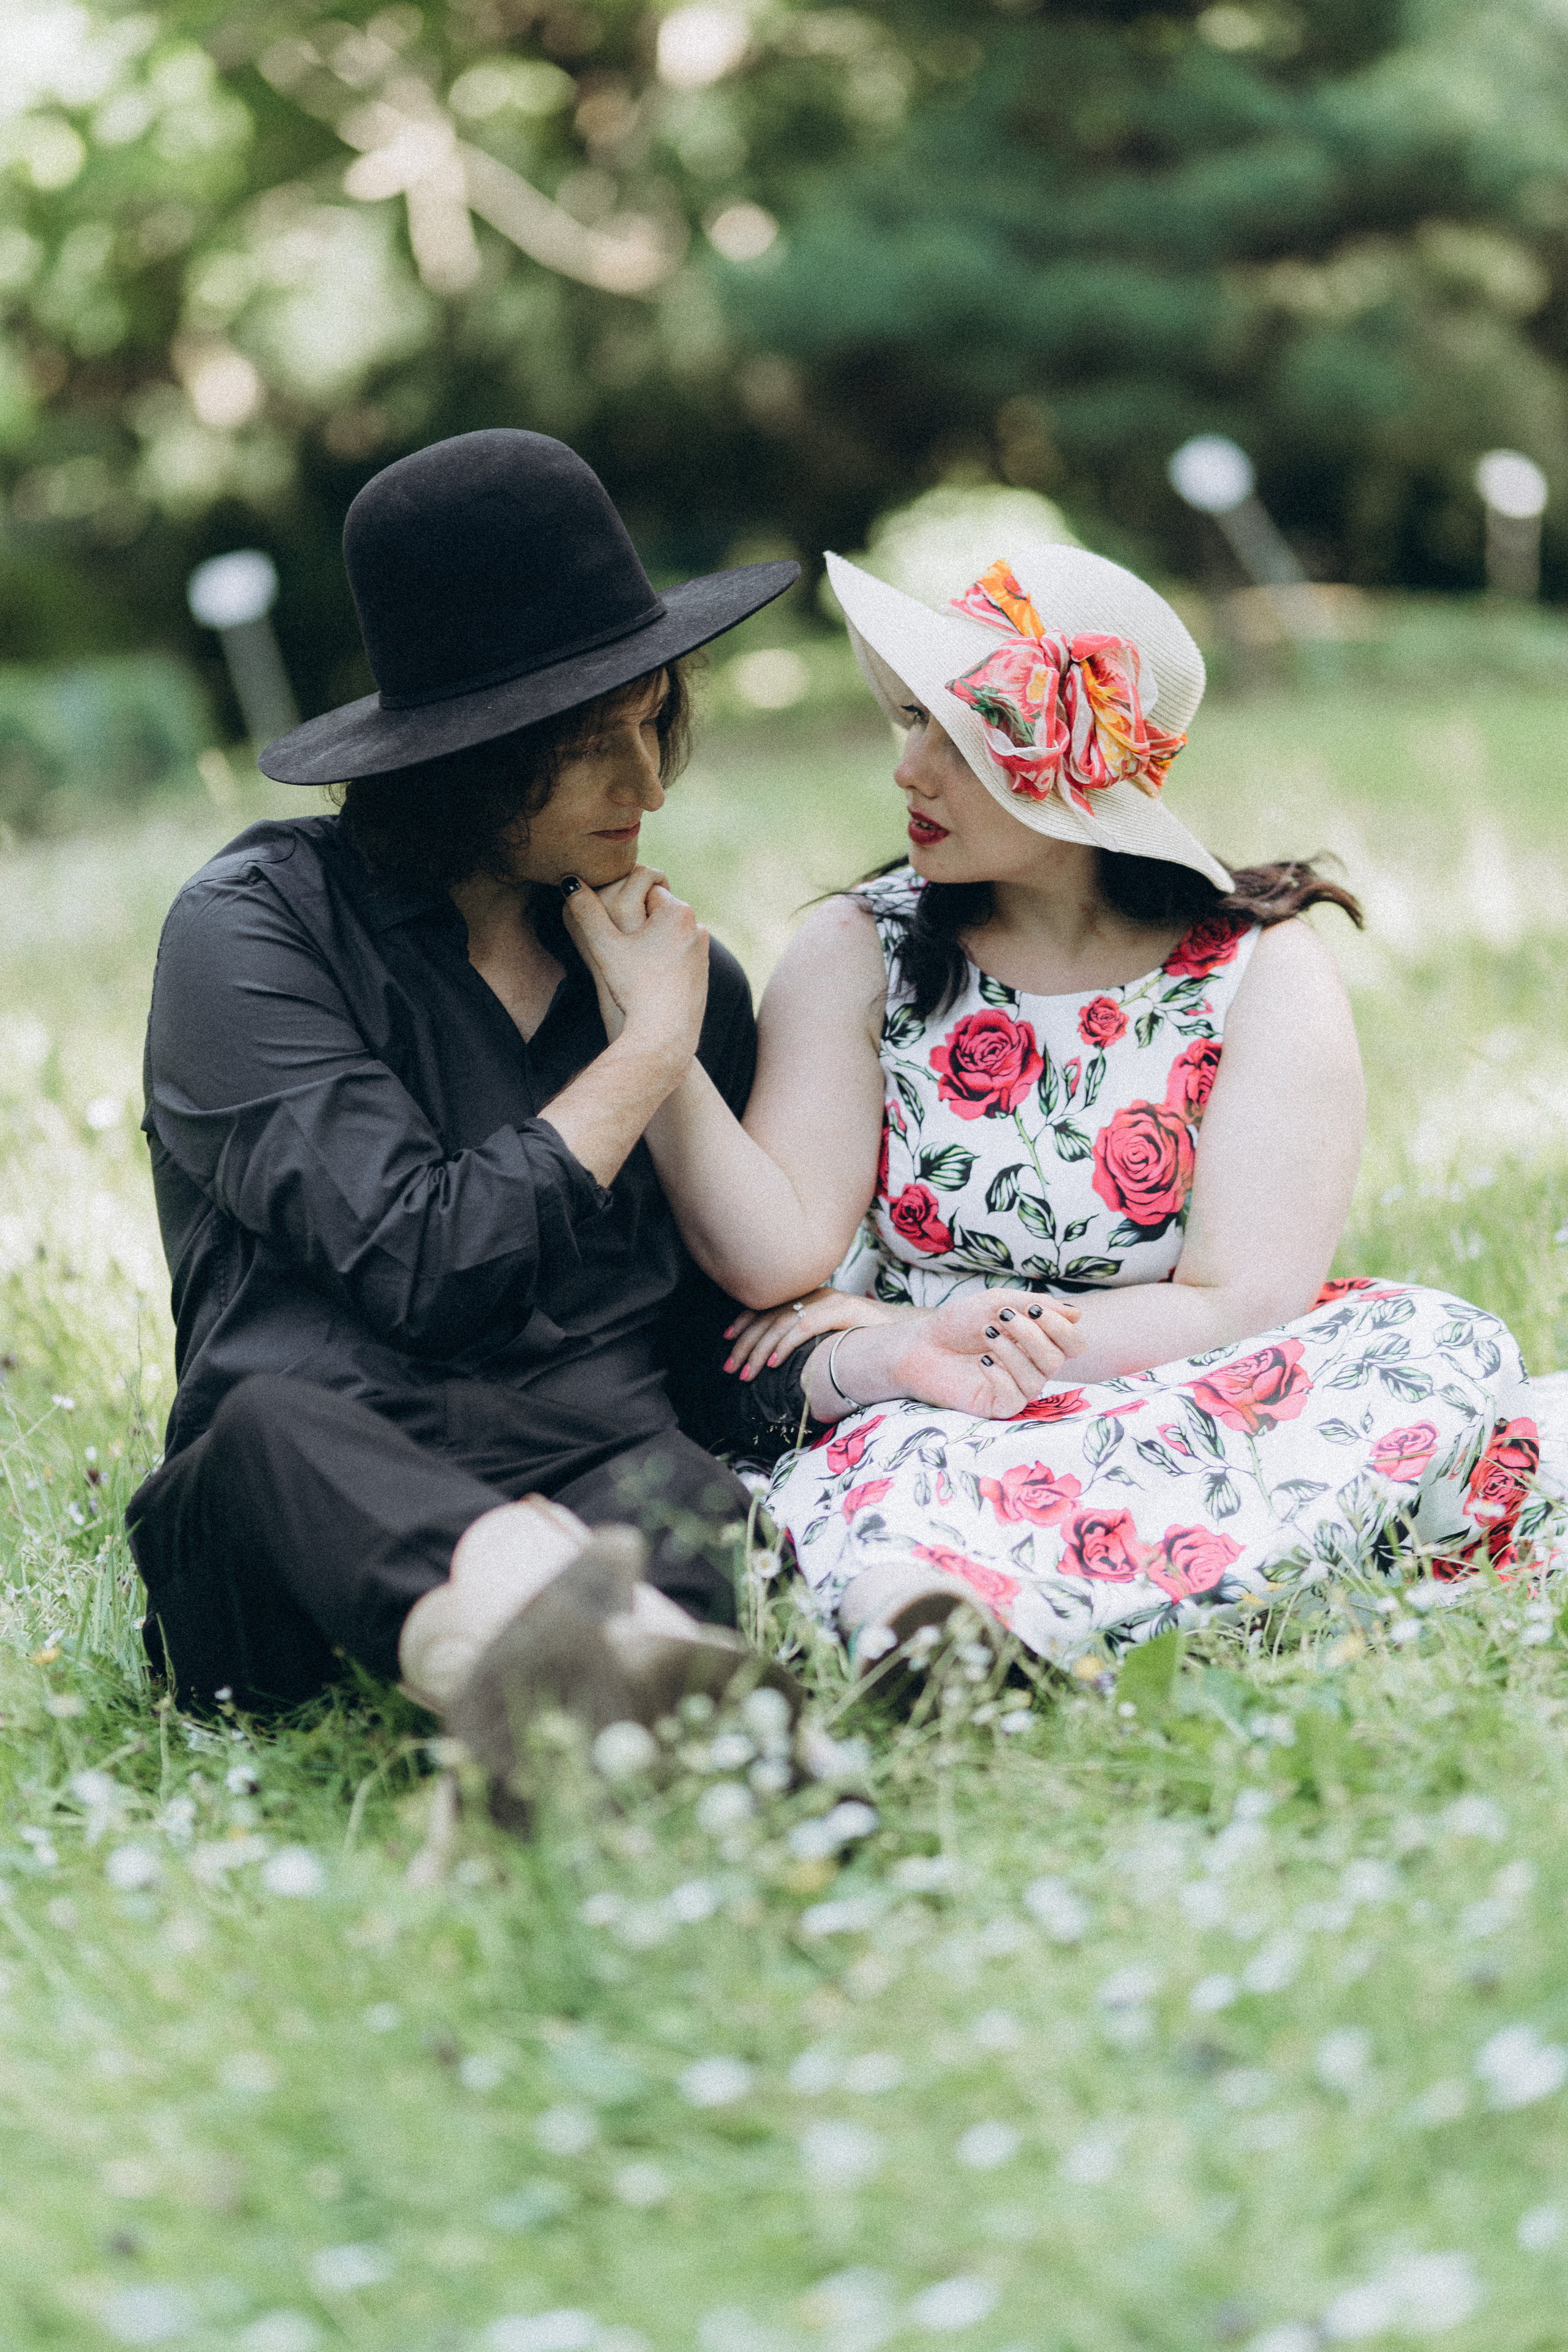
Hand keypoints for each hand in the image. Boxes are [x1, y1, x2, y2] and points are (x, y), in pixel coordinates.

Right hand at [562, 871, 707, 1080]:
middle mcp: (697, 926)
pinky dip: (662, 962)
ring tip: (634, 969)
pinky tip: (648, 981)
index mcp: (677, 911)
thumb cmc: (633, 987)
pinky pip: (676, 955)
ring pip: (665, 934)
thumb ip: (586, 911)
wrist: (664, 1034)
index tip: (614, 930)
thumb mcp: (604, 946)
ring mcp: (703, 950)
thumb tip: (569, 881)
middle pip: (655, 912)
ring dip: (649, 943)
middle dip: (637, 924)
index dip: (622, 907)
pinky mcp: (703, 971)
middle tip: (622, 951)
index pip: (641, 889)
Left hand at [723, 1286, 905, 1380]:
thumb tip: (774, 1359)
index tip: (725, 1341)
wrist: (910, 1333)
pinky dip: (786, 1345)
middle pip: (768, 1315)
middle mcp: (816, 1294)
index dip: (743, 1321)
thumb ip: (806, 1340)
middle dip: (745, 1343)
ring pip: (781, 1322)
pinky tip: (774, 1363)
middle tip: (730, 1368)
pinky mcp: (845, 1310)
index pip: (767, 1304)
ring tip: (746, 1373)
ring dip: (759, 1350)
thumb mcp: (830, 1337)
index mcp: (809, 1297)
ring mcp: (830, 1300)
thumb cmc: (869, 1340)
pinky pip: (806, 1326)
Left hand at [831, 1288, 1083, 1419]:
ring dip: (1013, 1352)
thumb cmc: (958, 1323)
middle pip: (1057, 1359)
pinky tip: (983, 1363)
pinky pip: (1014, 1400)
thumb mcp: (997, 1302)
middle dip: (1032, 1334)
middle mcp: (1032, 1368)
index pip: (1074, 1344)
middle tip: (1002, 1317)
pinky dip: (1002, 1378)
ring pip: (1037, 1379)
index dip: (1062, 1328)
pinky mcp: (995, 1406)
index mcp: (1038, 1343)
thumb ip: (1035, 1305)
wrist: (920, 1343)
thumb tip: (1077, 1316)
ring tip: (987, 1335)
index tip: (1033, 1309)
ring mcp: (1015, 1389)